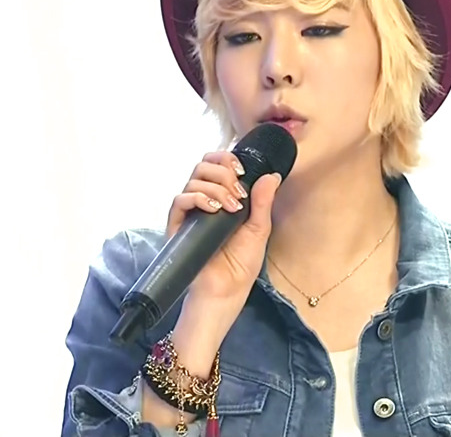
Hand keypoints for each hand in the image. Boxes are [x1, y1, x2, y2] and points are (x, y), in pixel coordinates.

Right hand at [165, 150, 281, 301]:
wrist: (226, 291)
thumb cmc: (240, 264)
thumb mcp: (259, 229)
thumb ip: (263, 202)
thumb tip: (272, 175)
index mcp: (223, 197)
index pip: (216, 164)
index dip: (227, 159)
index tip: (242, 171)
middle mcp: (204, 201)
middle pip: (203, 165)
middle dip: (223, 171)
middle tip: (239, 192)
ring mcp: (190, 212)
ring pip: (193, 179)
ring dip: (216, 187)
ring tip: (232, 208)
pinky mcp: (178, 226)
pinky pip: (179, 200)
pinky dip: (198, 198)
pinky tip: (214, 210)